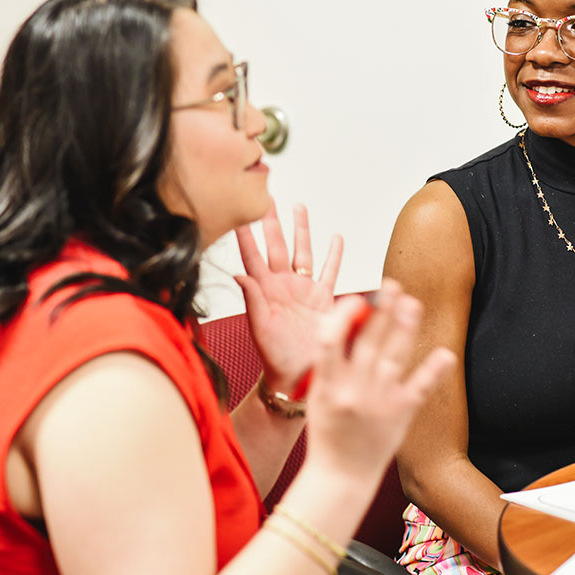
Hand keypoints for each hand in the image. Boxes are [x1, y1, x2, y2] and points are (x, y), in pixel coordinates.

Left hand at [235, 202, 342, 391]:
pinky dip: (334, 254)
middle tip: (268, 198)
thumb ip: (252, 300)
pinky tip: (336, 238)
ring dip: (302, 230)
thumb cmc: (275, 357)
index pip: (252, 256)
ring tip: (300, 207)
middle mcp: (283, 286)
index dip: (246, 235)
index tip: (238, 212)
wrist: (300, 376)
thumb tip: (238, 273)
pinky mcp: (323, 298)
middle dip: (273, 222)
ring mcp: (304, 290)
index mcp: (264, 291)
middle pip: (278, 246)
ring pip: (303, 252)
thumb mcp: (260, 328)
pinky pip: (330, 271)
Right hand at [305, 282, 455, 482]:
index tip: (355, 298)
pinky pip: (419, 388)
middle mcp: (353, 390)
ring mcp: (378, 401)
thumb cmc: (328, 433)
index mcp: (327, 384)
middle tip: (391, 286)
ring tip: (412, 304)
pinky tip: (445, 354)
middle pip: (369, 341)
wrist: (339, 477)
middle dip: (381, 310)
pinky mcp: (400, 413)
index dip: (343, 315)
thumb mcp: (318, 395)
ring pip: (394, 356)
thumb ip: (332, 362)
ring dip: (404, 328)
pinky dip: (433, 371)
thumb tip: (351, 321)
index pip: (330, 339)